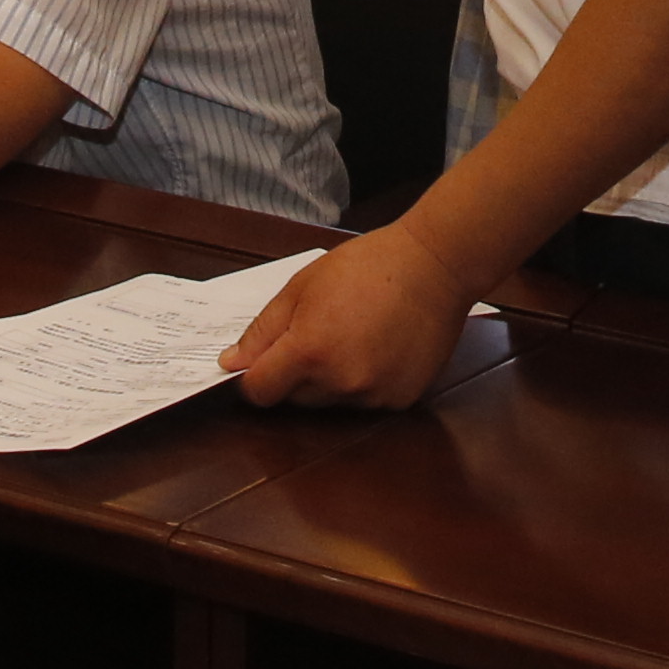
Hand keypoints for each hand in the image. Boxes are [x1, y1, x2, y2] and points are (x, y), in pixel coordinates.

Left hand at [225, 224, 473, 409]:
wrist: (436, 265)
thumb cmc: (368, 266)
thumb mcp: (303, 286)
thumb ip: (263, 330)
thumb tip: (232, 363)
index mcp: (309, 351)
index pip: (259, 391)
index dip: (253, 378)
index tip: (259, 364)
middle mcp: (339, 382)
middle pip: (294, 399)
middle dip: (294, 374)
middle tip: (317, 333)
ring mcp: (372, 395)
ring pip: (330, 403)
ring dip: (329, 380)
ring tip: (353, 336)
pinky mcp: (400, 400)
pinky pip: (365, 402)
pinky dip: (364, 383)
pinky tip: (378, 348)